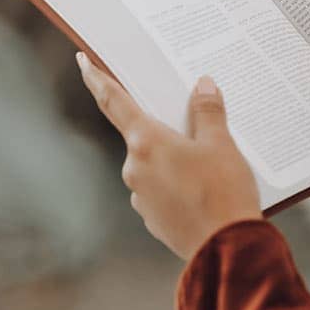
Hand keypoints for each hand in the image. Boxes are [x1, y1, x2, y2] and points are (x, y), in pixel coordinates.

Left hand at [76, 53, 260, 258]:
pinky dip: (177, 183)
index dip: (97, 78)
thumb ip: (208, 112)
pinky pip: (160, 189)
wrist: (227, 248)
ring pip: (153, 164)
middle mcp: (135, 167)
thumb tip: (202, 85)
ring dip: (173, 159)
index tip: (82, 61)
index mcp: (146, 142)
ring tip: (209, 166)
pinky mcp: (152, 217)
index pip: (114, 101)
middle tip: (192, 127)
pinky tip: (203, 189)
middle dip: (163, 129)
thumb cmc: (223, 193)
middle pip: (142, 135)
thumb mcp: (222, 144)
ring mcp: (140, 195)